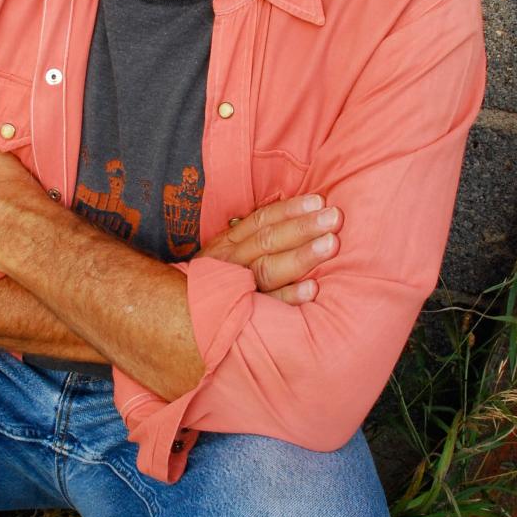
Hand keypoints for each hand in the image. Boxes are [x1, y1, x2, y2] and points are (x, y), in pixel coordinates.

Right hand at [199, 194, 341, 303]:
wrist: (182, 315)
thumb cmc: (221, 278)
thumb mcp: (229, 252)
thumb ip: (256, 236)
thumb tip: (300, 215)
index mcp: (229, 243)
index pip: (261, 221)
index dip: (289, 210)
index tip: (317, 201)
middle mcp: (232, 262)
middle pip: (268, 241)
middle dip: (302, 228)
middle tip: (333, 217)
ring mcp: (238, 288)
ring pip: (269, 269)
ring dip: (301, 257)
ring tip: (330, 245)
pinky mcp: (245, 314)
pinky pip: (269, 304)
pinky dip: (290, 296)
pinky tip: (313, 288)